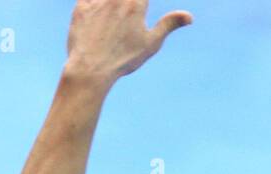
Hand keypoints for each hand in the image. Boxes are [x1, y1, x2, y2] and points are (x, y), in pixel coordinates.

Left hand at [64, 0, 191, 81]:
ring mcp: (97, 1)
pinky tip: (98, 12)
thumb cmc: (123, 60)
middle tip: (126, 17)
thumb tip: (190, 17)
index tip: (142, 8)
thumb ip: (169, 24)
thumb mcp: (151, 44)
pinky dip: (93, 2)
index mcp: (136, 4)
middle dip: (128, 2)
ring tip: (113, 27)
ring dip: (112, 4)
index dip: (142, 2)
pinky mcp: (80, 7)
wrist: (91, 70)